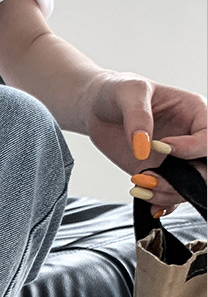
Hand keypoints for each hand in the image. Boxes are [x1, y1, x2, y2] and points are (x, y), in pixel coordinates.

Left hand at [86, 72, 206, 215]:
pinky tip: (148, 204)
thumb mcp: (129, 93)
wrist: (98, 109)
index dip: (190, 148)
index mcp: (196, 113)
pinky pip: (170, 195)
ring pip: (187, 186)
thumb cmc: (118, 92)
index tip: (160, 147)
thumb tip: (143, 147)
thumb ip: (137, 116)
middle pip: (204, 168)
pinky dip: (162, 203)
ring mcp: (175, 159)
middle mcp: (190, 138)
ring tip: (139, 186)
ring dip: (167, 193)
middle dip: (181, 180)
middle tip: (148, 178)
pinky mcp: (158, 173)